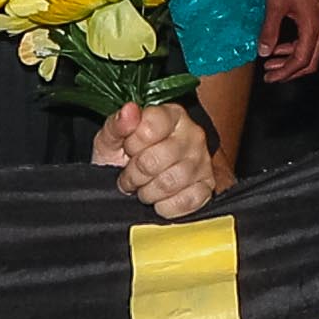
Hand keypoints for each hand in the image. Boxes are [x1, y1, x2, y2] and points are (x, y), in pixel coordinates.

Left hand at [93, 98, 223, 219]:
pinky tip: (159, 200)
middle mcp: (193, 135)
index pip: (148, 128)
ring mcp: (203, 162)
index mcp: (171, 115)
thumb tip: (129, 111)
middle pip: (154, 161)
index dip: (132, 144)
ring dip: (148, 192)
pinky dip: (165, 207)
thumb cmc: (125, 157)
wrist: (134, 182)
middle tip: (131, 175)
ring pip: (168, 184)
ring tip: (144, 187)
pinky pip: (184, 202)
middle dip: (134, 174)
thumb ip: (117, 124)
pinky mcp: (207, 187)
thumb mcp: (111, 138)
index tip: (128, 149)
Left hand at [257, 0, 318, 79]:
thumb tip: (264, 52)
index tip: (269, 77)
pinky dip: (295, 45)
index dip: (285, 72)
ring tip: (271, 60)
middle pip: (310, 60)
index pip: (301, 60)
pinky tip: (280, 43)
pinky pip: (310, 37)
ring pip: (310, 49)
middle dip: (289, 71)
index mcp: (313, 26)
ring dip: (291, 58)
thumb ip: (269, 30)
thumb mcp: (275, 4)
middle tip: (270, 74)